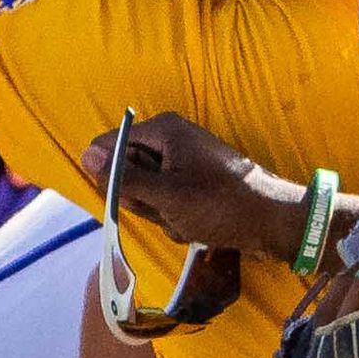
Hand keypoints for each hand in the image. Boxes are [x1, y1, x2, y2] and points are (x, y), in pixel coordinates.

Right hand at [92, 106, 328, 270]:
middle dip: (142, 201)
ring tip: (187, 219)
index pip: (108, 146)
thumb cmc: (221, 204)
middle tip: (168, 209)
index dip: (111, 177)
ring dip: (161, 215)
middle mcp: (171, 141)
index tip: (129, 198)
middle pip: (127, 173)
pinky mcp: (194, 185)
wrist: (272, 223)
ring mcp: (183, 164)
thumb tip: (85, 155)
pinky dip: (177, 220)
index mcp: (163, 131)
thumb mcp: (166, 195)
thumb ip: (123, 177)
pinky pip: (168, 204)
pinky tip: (197, 227)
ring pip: (147, 195)